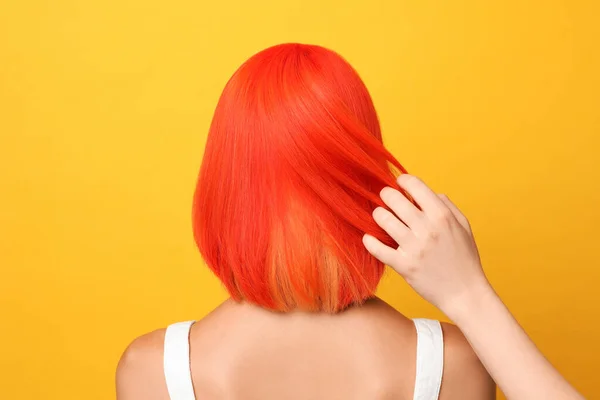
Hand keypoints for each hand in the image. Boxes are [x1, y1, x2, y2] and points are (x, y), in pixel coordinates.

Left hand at [362, 174, 491, 317]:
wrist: (465, 293)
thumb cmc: (465, 259)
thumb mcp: (464, 226)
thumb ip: (447, 206)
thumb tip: (430, 192)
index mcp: (442, 216)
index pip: (415, 185)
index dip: (403, 180)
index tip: (399, 183)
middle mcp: (427, 229)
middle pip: (394, 199)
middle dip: (386, 195)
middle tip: (385, 199)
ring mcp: (414, 248)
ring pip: (383, 219)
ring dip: (378, 215)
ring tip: (380, 217)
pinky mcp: (404, 266)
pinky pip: (378, 249)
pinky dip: (369, 241)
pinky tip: (368, 238)